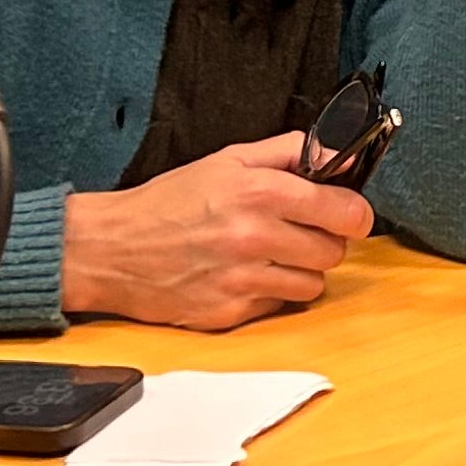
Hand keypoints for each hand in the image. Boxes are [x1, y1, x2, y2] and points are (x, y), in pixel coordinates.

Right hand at [60, 134, 374, 329]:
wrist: (111, 249)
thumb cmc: (168, 202)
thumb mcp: (228, 160)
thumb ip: (288, 151)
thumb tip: (338, 152)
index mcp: (259, 193)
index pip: (344, 211)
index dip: (354, 212)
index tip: (350, 213)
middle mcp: (255, 238)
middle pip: (334, 251)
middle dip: (325, 241)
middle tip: (300, 232)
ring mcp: (242, 280)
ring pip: (313, 284)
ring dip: (301, 271)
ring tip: (271, 255)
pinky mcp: (229, 314)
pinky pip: (279, 307)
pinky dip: (271, 294)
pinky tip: (246, 276)